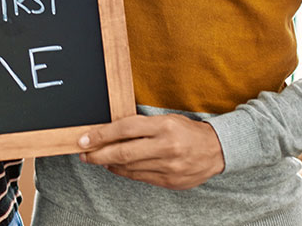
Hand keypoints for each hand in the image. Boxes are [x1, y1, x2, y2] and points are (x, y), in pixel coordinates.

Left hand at [77, 115, 224, 189]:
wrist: (217, 150)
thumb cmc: (187, 131)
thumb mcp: (166, 120)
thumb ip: (141, 126)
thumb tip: (110, 132)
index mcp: (164, 126)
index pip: (125, 129)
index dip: (101, 135)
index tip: (84, 139)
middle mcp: (166, 147)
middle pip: (123, 152)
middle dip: (98, 154)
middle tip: (84, 154)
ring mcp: (168, 167)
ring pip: (129, 168)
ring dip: (109, 164)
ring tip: (98, 159)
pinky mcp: (170, 181)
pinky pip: (140, 178)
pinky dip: (124, 172)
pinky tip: (116, 167)